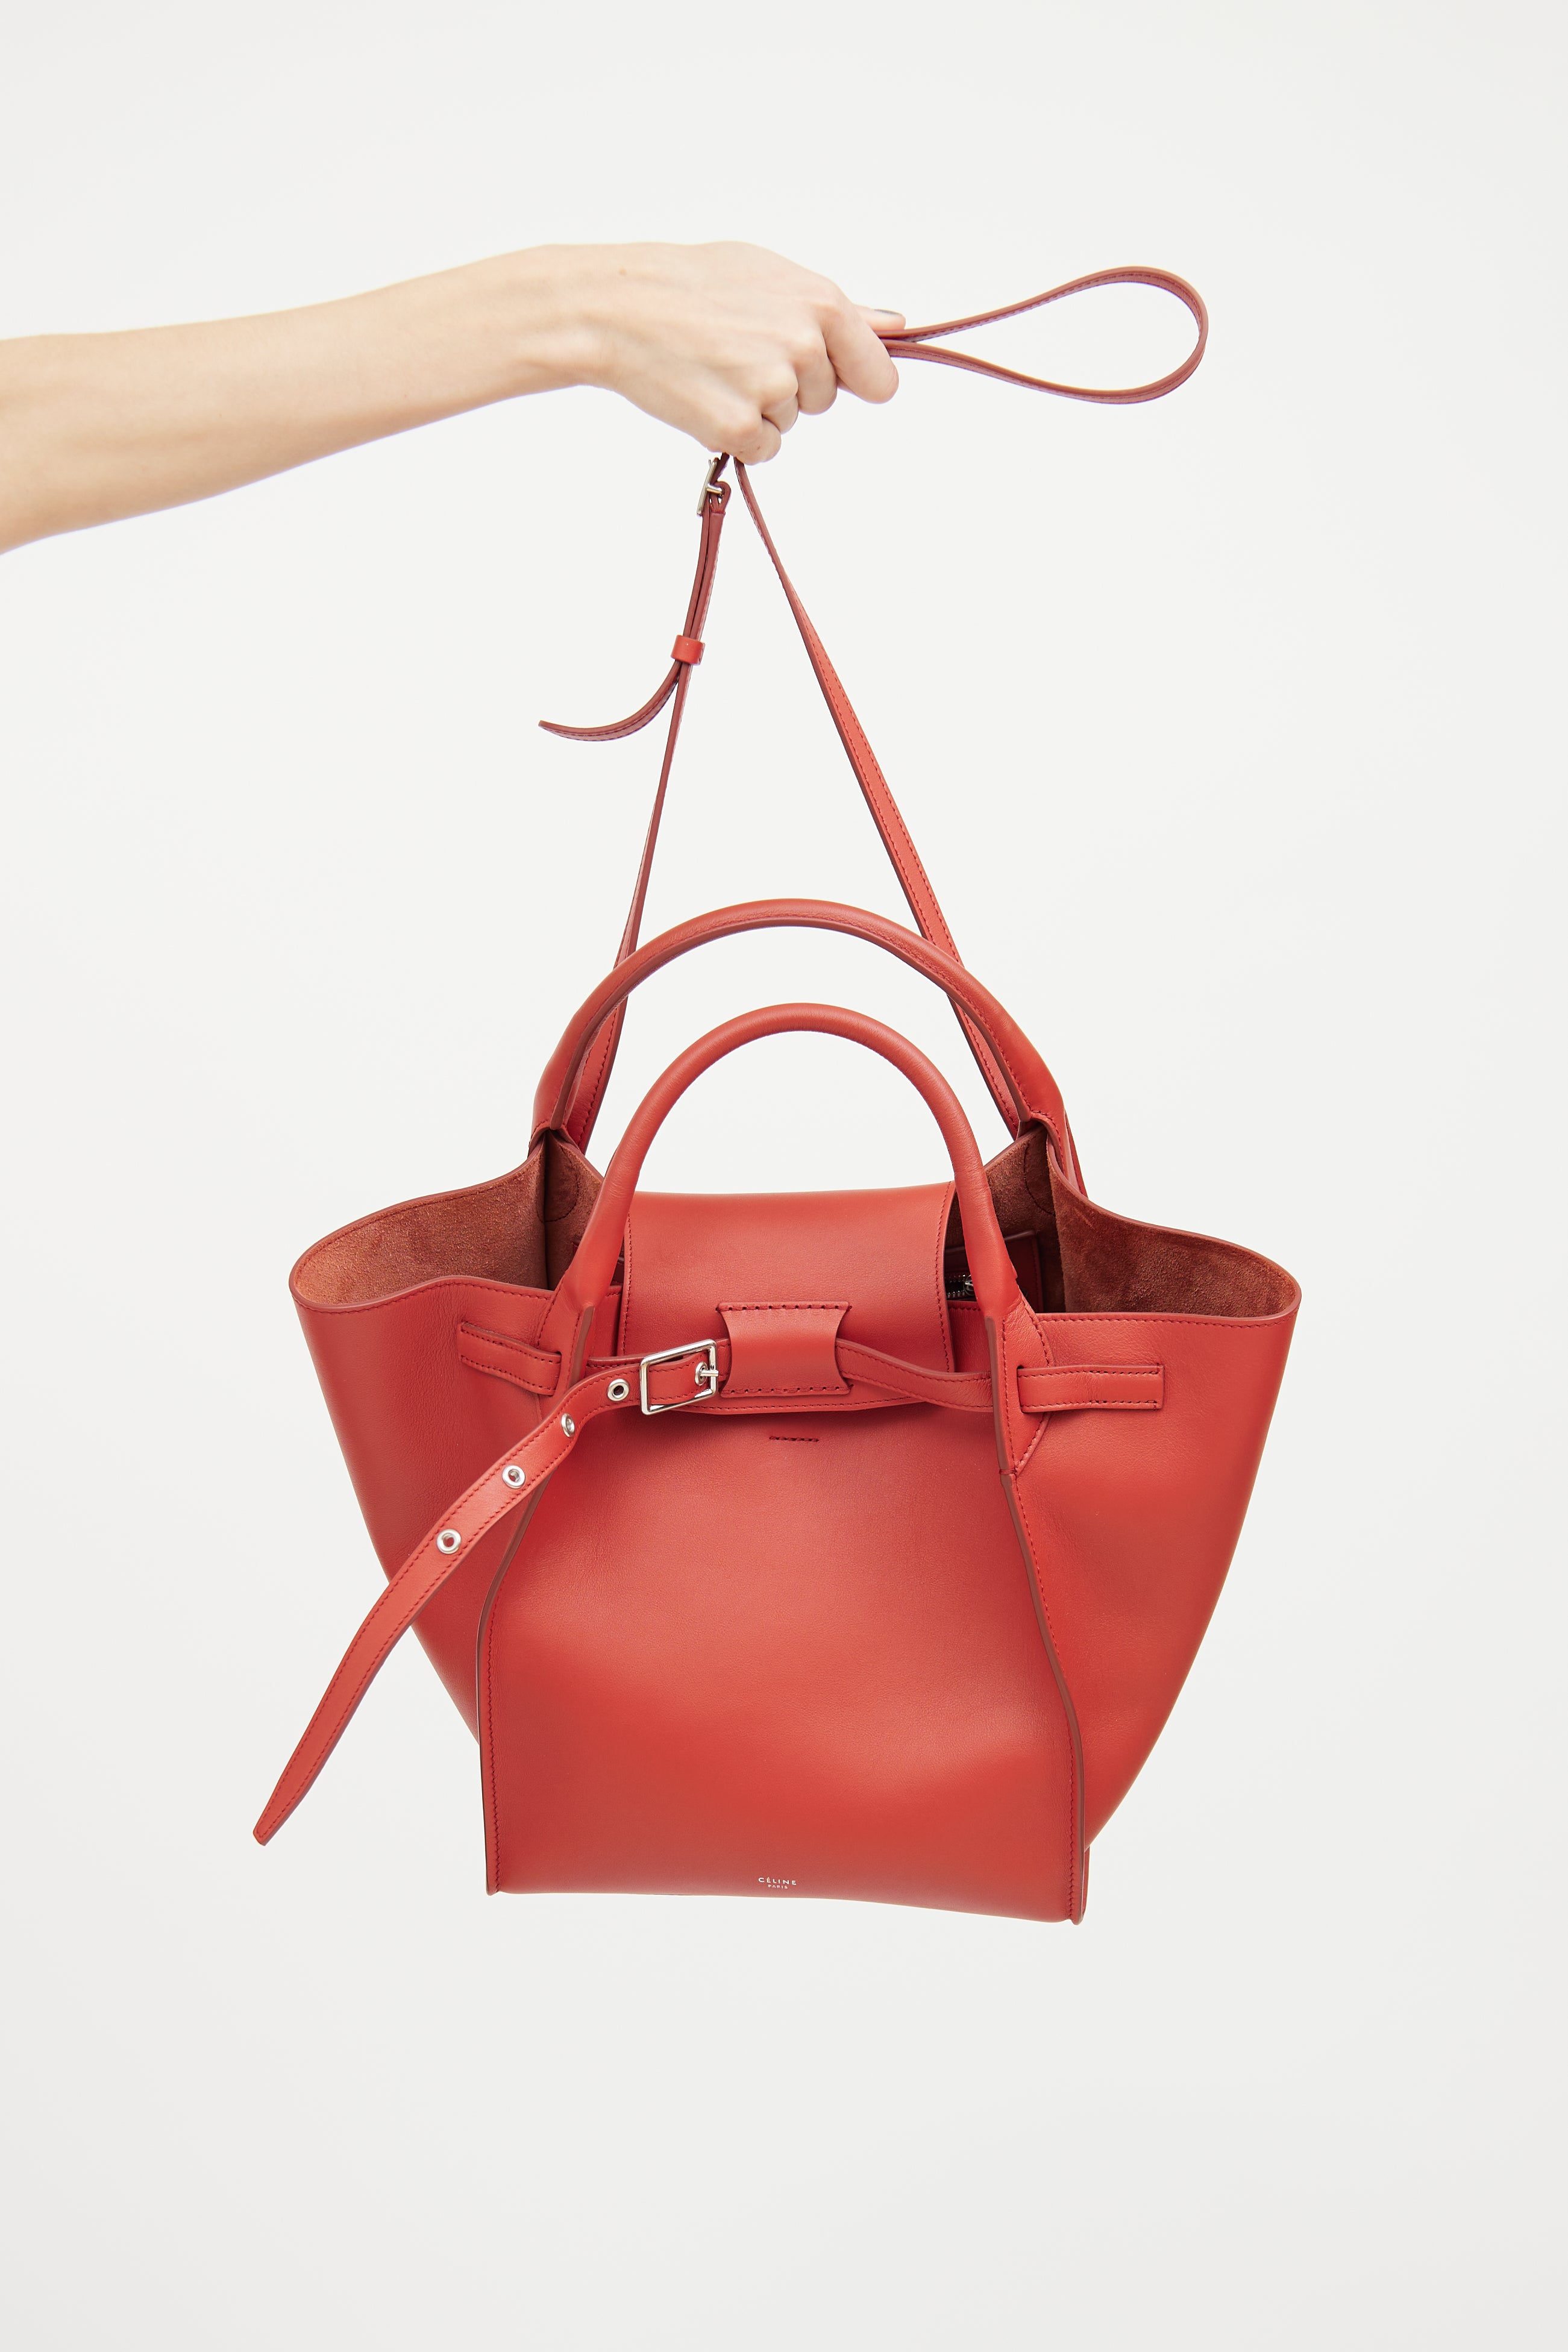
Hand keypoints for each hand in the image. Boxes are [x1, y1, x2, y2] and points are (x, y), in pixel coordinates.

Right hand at [569, 241, 902, 462]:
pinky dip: (737, 433)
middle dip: (791, 384)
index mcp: (821, 306)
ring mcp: (773, 390)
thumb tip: (894, 326)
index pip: (878, 376)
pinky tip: (706, 395)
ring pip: (789, 421)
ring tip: (716, 366)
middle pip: (824, 398)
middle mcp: (804, 348)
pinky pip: (762, 447)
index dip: (853, 378)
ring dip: (758, 405)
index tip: (830, 373)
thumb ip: (838, 310)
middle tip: (738, 350)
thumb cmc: (691, 284)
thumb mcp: (770, 274)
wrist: (620, 309)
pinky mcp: (740, 427)